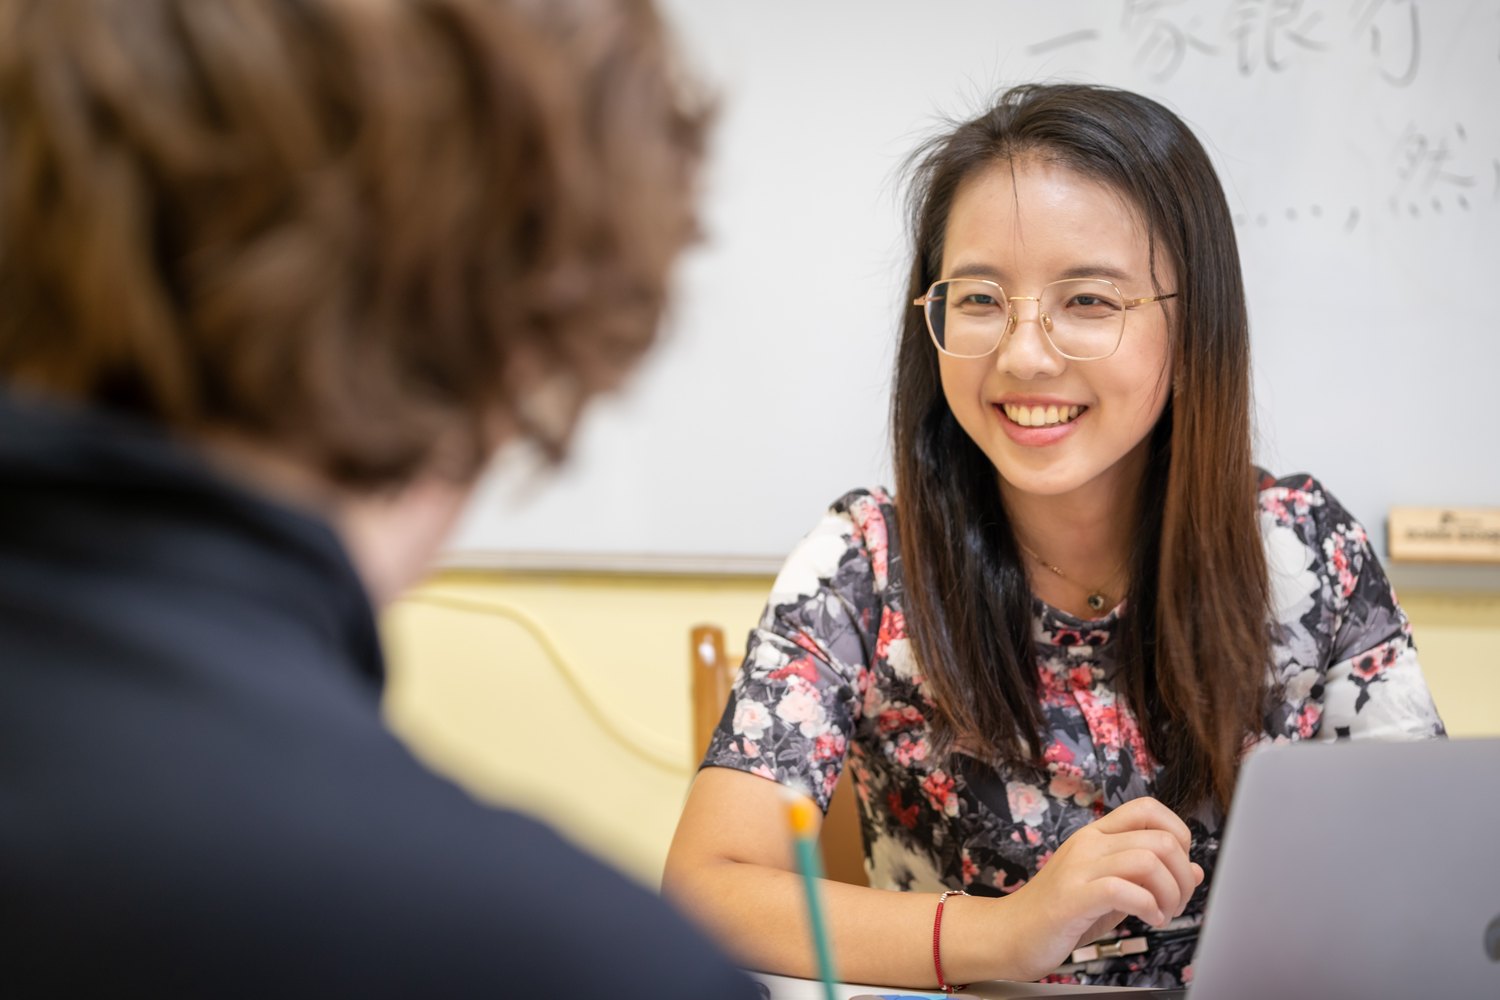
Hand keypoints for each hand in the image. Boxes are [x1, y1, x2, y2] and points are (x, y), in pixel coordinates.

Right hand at [999, 796, 1202, 980]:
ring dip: (1171, 894)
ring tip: (1162, 913)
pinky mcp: (1072, 897)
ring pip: (1148, 861)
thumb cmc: (1060, 914)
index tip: (1177, 866)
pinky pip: (1124, 890)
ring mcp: (1079, 868)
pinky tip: (1148, 921)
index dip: (1178, 833)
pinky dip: (1149, 908)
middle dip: (1183, 876)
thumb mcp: (1111, 889)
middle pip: (1160, 839)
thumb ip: (1148, 877)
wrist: (1010, 934)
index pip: (1148, 807)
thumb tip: (1195, 870)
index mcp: (1096, 835)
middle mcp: (1088, 843)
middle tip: (1175, 902)